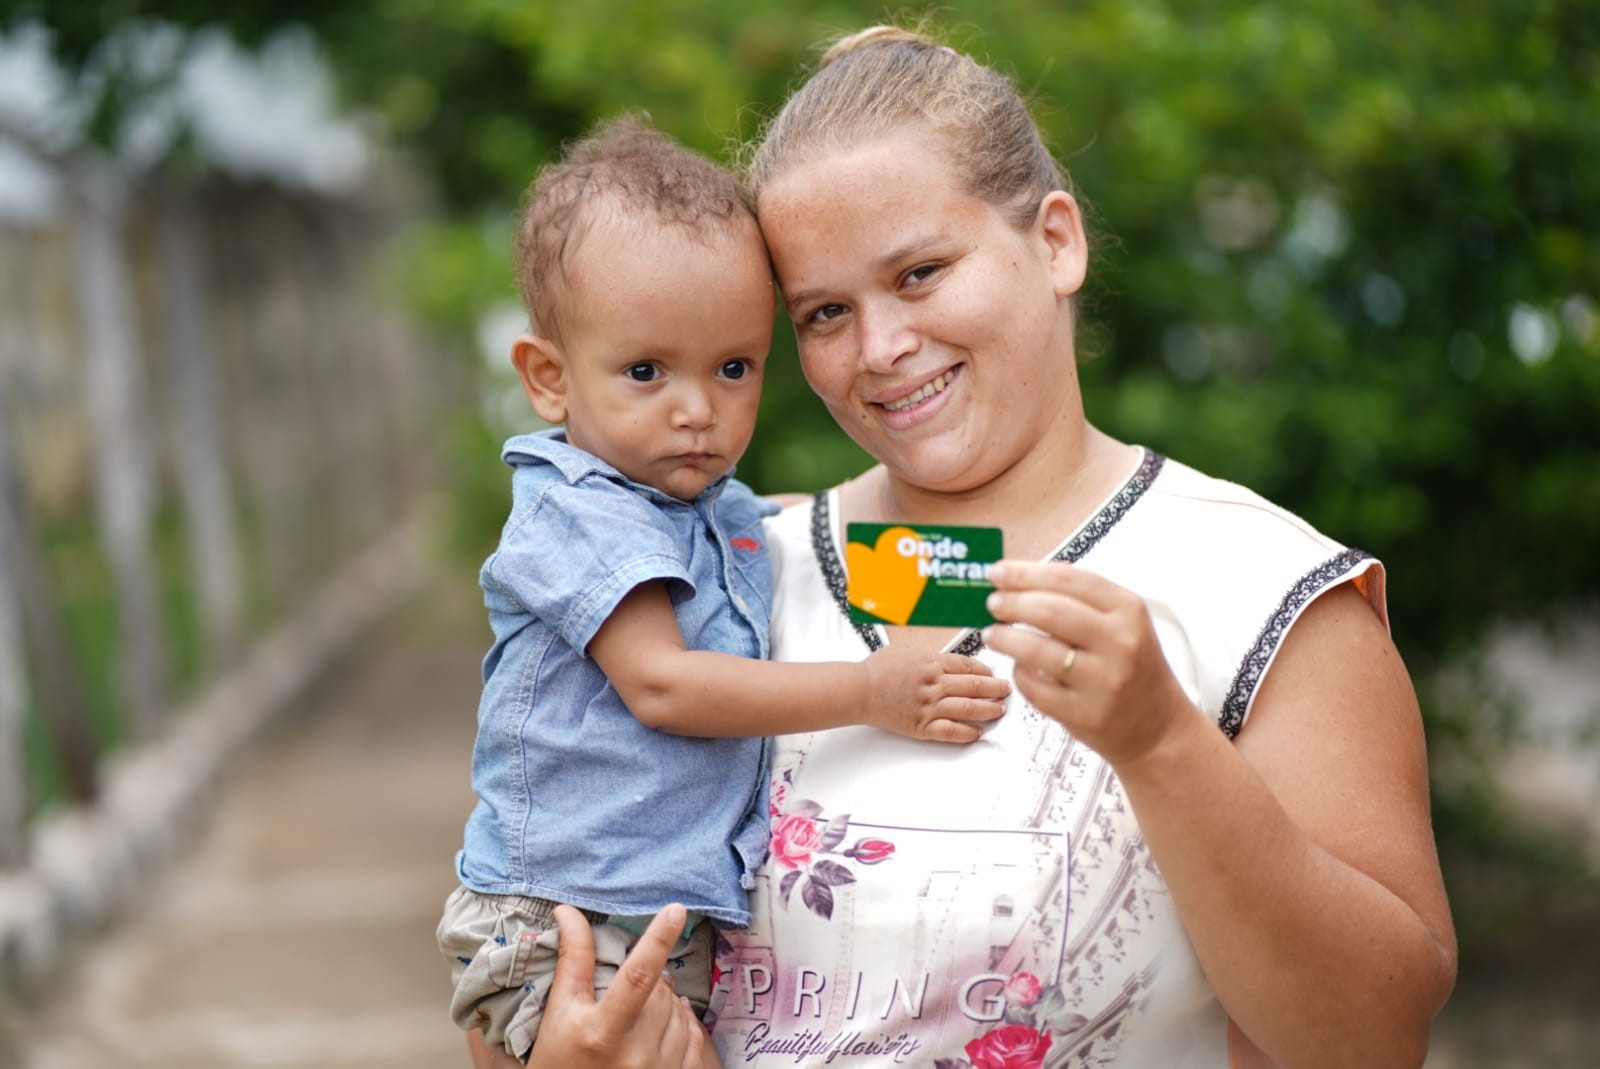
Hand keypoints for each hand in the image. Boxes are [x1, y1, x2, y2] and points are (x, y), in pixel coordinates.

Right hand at [502, 903, 718, 1068]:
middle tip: (631, 990)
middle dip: (652, 982)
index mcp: (602, 1032)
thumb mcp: (560, 1013)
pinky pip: (694, 1039)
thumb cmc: (559, 1061)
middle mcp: (635, 1054)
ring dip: (668, 1004)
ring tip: (643, 1012)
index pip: (637, 976)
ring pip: (680, 1014)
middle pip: (661, 993)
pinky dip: (684, 1025)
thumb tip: (567, 911)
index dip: (658, 940)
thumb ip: (572, 960)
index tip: (676, 910)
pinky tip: (666, 1026)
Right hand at [862, 645, 1008, 742]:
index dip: (985, 670)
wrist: (859, 690)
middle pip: (974, 686)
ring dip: (987, 709)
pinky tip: (976, 732)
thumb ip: (929, 656)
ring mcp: (929, 706)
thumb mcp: (906, 650)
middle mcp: (934, 684)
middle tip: (1005, 690)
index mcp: (932, 663)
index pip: (968, 666)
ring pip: (967, 708)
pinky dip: (966, 732)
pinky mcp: (922, 726)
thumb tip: (946, 660)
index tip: (993, 674)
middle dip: (995, 688)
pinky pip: (950, 731)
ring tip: (999, 710)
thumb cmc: (877, 669)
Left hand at [981, 560, 1192, 766]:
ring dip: (1004, 637)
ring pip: (1036, 650)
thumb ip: (1079, 602)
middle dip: (1011, 603)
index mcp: (1128, 610)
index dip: (1026, 573)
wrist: (1159, 728)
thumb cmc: (1133, 668)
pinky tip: (1018, 666)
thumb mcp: (1122, 625)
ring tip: (992, 634)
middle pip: (1049, 611)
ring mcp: (1102, 681)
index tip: (998, 572)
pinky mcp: (1083, 714)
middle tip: (992, 603)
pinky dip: (1019, 673)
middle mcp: (1119, 643)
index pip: (1068, 579)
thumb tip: (1019, 583)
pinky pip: (1034, 687)